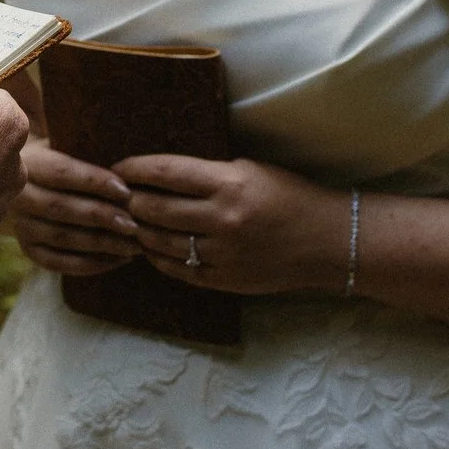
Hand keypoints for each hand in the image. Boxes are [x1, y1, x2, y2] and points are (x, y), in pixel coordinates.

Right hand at [10, 139, 141, 275]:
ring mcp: (21, 226)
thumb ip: (89, 154)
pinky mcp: (28, 250)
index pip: (61, 172)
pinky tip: (119, 259)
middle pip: (61, 207)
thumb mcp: (69, 148)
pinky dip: (92, 264)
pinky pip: (60, 263)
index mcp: (28, 163)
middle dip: (101, 217)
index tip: (126, 191)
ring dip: (102, 244)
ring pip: (62, 237)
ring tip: (134, 245)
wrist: (29, 183)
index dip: (95, 182)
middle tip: (133, 225)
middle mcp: (18, 196)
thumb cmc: (64, 161)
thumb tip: (129, 171)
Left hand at [112, 155, 348, 296]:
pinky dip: (159, 258)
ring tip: (130, 222)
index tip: (118, 167)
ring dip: (140, 231)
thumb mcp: (251, 170)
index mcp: (230, 184)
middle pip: (154, 209)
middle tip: (119, 197)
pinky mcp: (225, 280)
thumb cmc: (291, 196)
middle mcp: (223, 219)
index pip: (165, 172)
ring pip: (161, 242)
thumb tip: (159, 175)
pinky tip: (152, 248)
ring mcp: (223, 254)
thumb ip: (207, 174)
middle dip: (130, 202)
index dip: (134, 169)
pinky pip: (178, 270)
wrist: (330, 241)